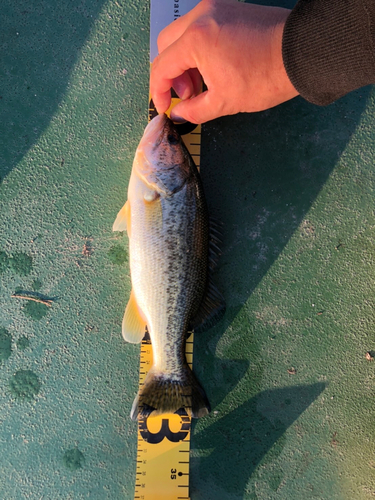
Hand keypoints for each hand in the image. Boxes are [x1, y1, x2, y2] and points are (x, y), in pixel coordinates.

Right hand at [150, 0, 298, 123]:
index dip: (159, 91)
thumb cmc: (265, 77)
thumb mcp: (225, 102)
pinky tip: (213, 67)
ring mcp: (215, 8)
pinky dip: (199, 48)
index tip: (165, 107)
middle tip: (188, 94)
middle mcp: (201, 16)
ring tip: (203, 83)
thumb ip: (194, 110)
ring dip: (184, 60)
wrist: (301, 53)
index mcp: (195, 39)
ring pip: (182, 34)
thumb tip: (179, 114)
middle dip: (172, 73)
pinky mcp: (229, 7)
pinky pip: (201, 26)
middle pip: (167, 44)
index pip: (162, 66)